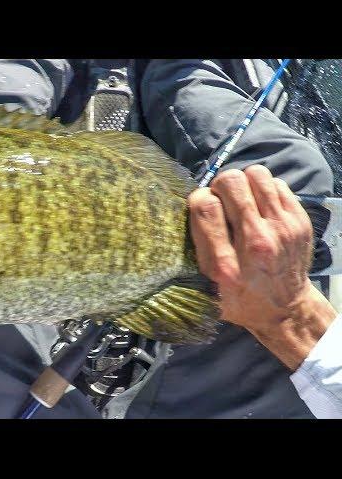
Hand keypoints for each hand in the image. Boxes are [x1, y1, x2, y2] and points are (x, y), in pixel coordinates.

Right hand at [188, 165, 336, 369]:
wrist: (285, 309)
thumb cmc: (239, 299)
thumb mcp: (204, 288)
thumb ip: (193, 252)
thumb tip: (183, 209)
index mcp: (225, 264)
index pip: (204, 206)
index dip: (198, 198)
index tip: (200, 207)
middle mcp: (256, 243)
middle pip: (231, 182)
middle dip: (220, 186)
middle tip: (221, 201)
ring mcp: (282, 229)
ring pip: (256, 174)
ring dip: (244, 183)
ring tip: (241, 199)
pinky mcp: (299, 222)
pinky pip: (277, 183)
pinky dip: (264, 190)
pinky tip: (259, 207)